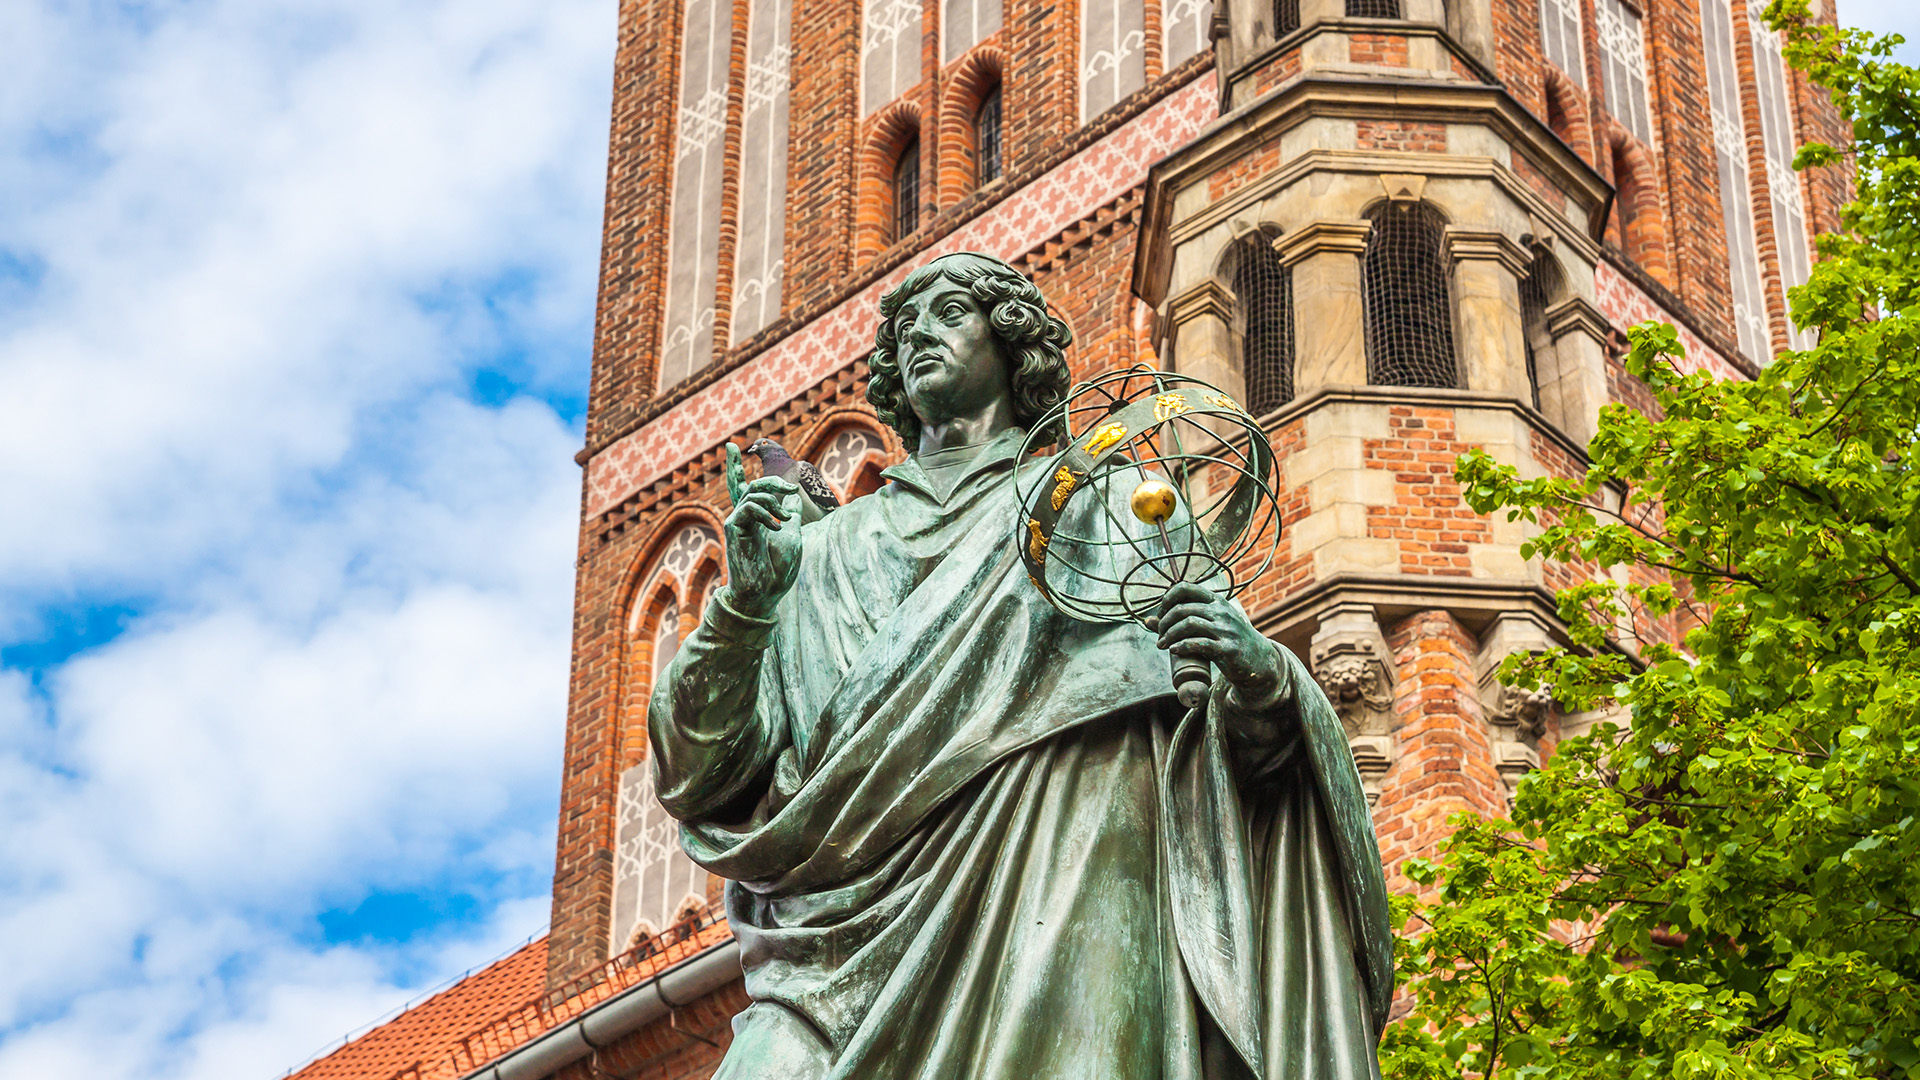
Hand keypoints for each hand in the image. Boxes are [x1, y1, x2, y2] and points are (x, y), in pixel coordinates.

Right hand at [725, 476, 802, 618]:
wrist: (766, 593)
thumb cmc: (779, 570)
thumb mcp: (792, 535)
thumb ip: (791, 514)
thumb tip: (794, 496)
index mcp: (757, 518)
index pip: (746, 488)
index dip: (735, 467)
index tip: (733, 446)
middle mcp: (744, 517)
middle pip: (748, 484)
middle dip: (769, 478)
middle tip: (791, 487)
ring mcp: (737, 522)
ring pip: (752, 493)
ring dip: (775, 502)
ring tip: (786, 521)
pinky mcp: (733, 529)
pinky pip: (748, 507)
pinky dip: (766, 513)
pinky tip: (776, 528)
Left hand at [1146, 582, 1283, 699]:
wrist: (1260, 660)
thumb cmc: (1230, 640)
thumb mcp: (1210, 625)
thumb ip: (1180, 621)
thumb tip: (1147, 620)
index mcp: (1216, 601)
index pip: (1185, 588)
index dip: (1167, 599)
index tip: (1161, 614)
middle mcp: (1221, 611)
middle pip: (1182, 608)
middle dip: (1164, 622)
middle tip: (1159, 635)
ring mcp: (1226, 629)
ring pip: (1188, 624)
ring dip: (1169, 635)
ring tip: (1162, 645)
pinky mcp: (1227, 648)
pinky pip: (1199, 643)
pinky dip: (1182, 646)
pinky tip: (1174, 650)